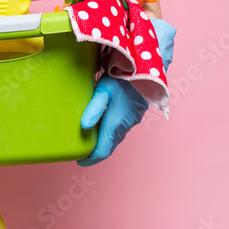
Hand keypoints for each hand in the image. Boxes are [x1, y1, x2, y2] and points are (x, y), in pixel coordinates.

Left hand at [77, 17, 175, 165]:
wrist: (148, 67)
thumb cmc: (125, 77)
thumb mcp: (104, 90)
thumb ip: (94, 109)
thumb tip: (84, 127)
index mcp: (116, 123)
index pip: (103, 150)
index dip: (90, 158)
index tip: (80, 160)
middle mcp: (125, 125)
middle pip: (110, 145)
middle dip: (97, 150)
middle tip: (83, 151)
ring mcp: (132, 120)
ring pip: (117, 137)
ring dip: (105, 141)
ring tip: (91, 139)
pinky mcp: (136, 113)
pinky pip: (123, 128)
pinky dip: (113, 132)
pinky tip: (106, 124)